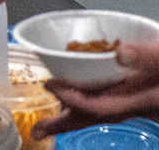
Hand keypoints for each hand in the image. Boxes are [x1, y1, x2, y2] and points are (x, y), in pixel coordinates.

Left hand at [32, 43, 158, 137]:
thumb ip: (148, 57)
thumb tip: (119, 52)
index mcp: (141, 99)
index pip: (99, 106)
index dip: (73, 99)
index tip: (50, 86)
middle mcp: (137, 105)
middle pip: (95, 118)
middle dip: (66, 124)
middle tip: (37, 132)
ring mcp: (140, 103)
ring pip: (102, 112)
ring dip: (76, 115)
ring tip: (51, 120)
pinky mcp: (142, 96)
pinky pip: (113, 104)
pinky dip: (93, 102)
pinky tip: (83, 97)